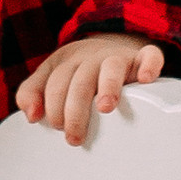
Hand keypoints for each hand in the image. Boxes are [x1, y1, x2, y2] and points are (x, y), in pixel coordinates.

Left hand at [17, 36, 165, 146]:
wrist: (108, 43)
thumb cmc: (77, 69)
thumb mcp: (50, 75)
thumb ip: (32, 92)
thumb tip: (30, 115)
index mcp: (67, 63)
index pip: (56, 83)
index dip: (53, 105)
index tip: (56, 126)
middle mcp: (91, 59)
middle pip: (81, 81)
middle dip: (74, 110)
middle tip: (74, 136)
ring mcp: (118, 57)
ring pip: (112, 68)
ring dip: (108, 87)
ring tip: (105, 108)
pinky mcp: (142, 58)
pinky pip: (150, 56)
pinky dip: (149, 65)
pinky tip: (145, 79)